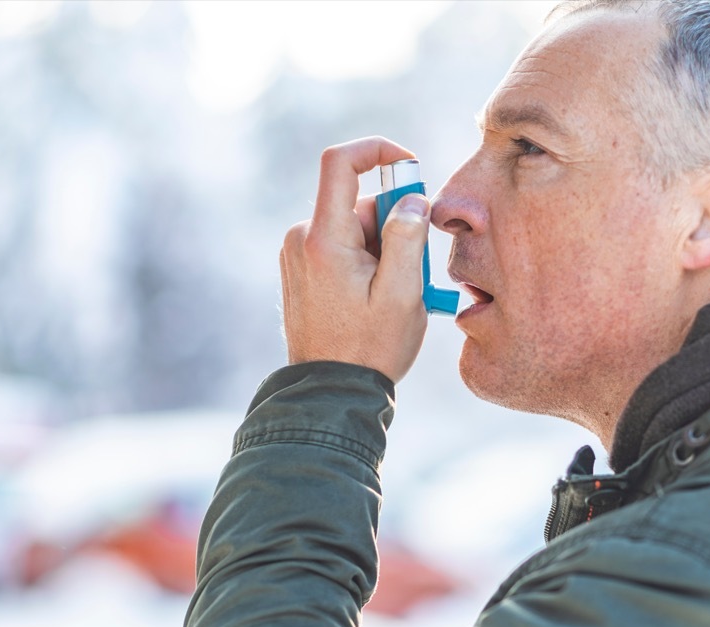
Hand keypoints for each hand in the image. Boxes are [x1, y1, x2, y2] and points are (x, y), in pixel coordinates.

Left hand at [280, 137, 430, 383]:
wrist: (330, 392)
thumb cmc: (370, 348)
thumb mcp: (402, 295)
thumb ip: (406, 239)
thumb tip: (410, 200)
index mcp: (323, 239)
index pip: (340, 162)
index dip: (377, 150)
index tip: (410, 165)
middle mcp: (301, 239)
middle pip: (356, 202)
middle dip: (393, 223)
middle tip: (412, 269)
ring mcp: (296, 255)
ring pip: (351, 226)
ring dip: (381, 247)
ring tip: (392, 294)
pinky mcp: (299, 270)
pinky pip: (339, 246)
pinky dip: (365, 260)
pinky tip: (374, 297)